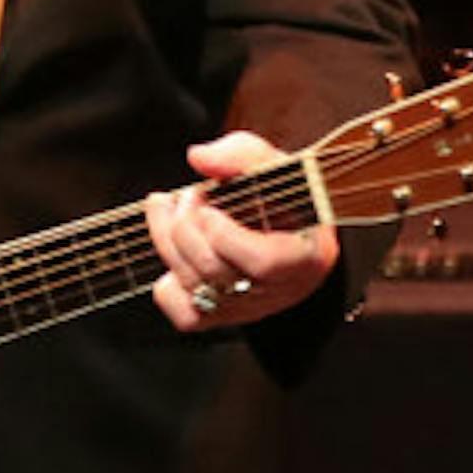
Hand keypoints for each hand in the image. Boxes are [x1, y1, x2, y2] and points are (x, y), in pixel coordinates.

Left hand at [145, 131, 337, 332]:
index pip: (262, 262)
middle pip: (215, 271)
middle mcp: (279, 290)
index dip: (223, 233)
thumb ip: (241, 154)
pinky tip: (177, 253)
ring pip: (194, 288)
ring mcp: (249, 308)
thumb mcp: (274, 166)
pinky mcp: (224, 318)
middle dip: (184, 226)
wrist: (289, 228)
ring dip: (167, 241)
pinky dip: (168, 287)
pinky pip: (185, 316)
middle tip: (185, 196)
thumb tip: (199, 158)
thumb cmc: (284, 198)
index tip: (208, 200)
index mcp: (305, 256)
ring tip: (169, 208)